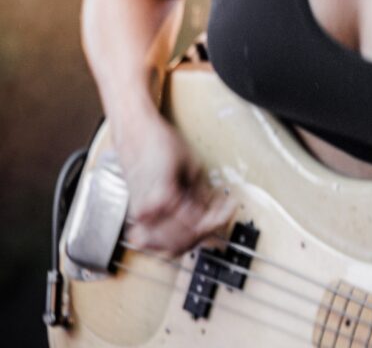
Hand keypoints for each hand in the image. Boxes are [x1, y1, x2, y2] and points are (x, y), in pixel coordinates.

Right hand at [117, 115, 234, 255]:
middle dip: (208, 229)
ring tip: (207, 218)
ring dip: (192, 237)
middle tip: (221, 213)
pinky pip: (157, 240)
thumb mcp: (192, 164)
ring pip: (171, 246)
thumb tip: (212, 212)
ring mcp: (140, 217)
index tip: (230, 207)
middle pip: (186, 239)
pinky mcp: (138, 215)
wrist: (135, 132)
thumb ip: (202, 195)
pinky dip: (174, 239)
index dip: (219, 218)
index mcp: (164, 199)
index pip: (198, 224)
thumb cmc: (160, 141)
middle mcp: (149, 213)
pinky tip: (186, 229)